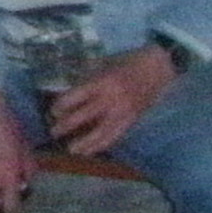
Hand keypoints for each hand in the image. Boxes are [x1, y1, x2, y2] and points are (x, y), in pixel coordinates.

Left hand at [49, 46, 177, 160]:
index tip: (53, 111)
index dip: (61, 106)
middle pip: (83, 116)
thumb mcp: (104, 63)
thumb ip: (87, 78)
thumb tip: (68, 92)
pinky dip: (101, 145)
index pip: (75, 97)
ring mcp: (122, 112)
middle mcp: (110, 99)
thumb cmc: (128, 61)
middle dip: (66, 126)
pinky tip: (91, 151)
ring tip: (71, 150)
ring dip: (84, 143)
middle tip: (54, 133)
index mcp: (101, 81)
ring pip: (99, 133)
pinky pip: (114, 137)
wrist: (158, 67)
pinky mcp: (132, 120)